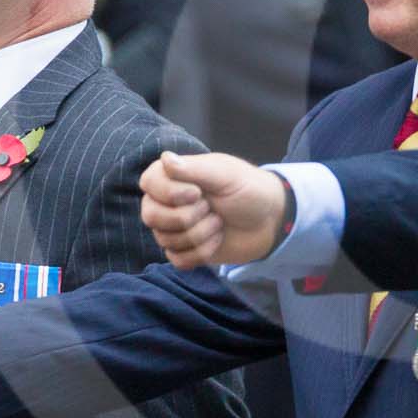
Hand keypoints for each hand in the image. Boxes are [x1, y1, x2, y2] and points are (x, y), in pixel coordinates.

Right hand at [139, 151, 287, 266]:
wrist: (269, 220)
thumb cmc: (248, 190)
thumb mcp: (225, 174)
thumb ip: (194, 168)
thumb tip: (165, 158)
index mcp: (173, 176)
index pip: (148, 183)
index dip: (169, 193)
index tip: (197, 192)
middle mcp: (167, 201)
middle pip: (150, 215)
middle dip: (185, 218)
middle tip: (211, 209)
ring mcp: (174, 228)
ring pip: (165, 239)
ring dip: (199, 234)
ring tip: (218, 222)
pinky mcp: (184, 251)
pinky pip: (177, 259)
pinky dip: (201, 252)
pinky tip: (217, 240)